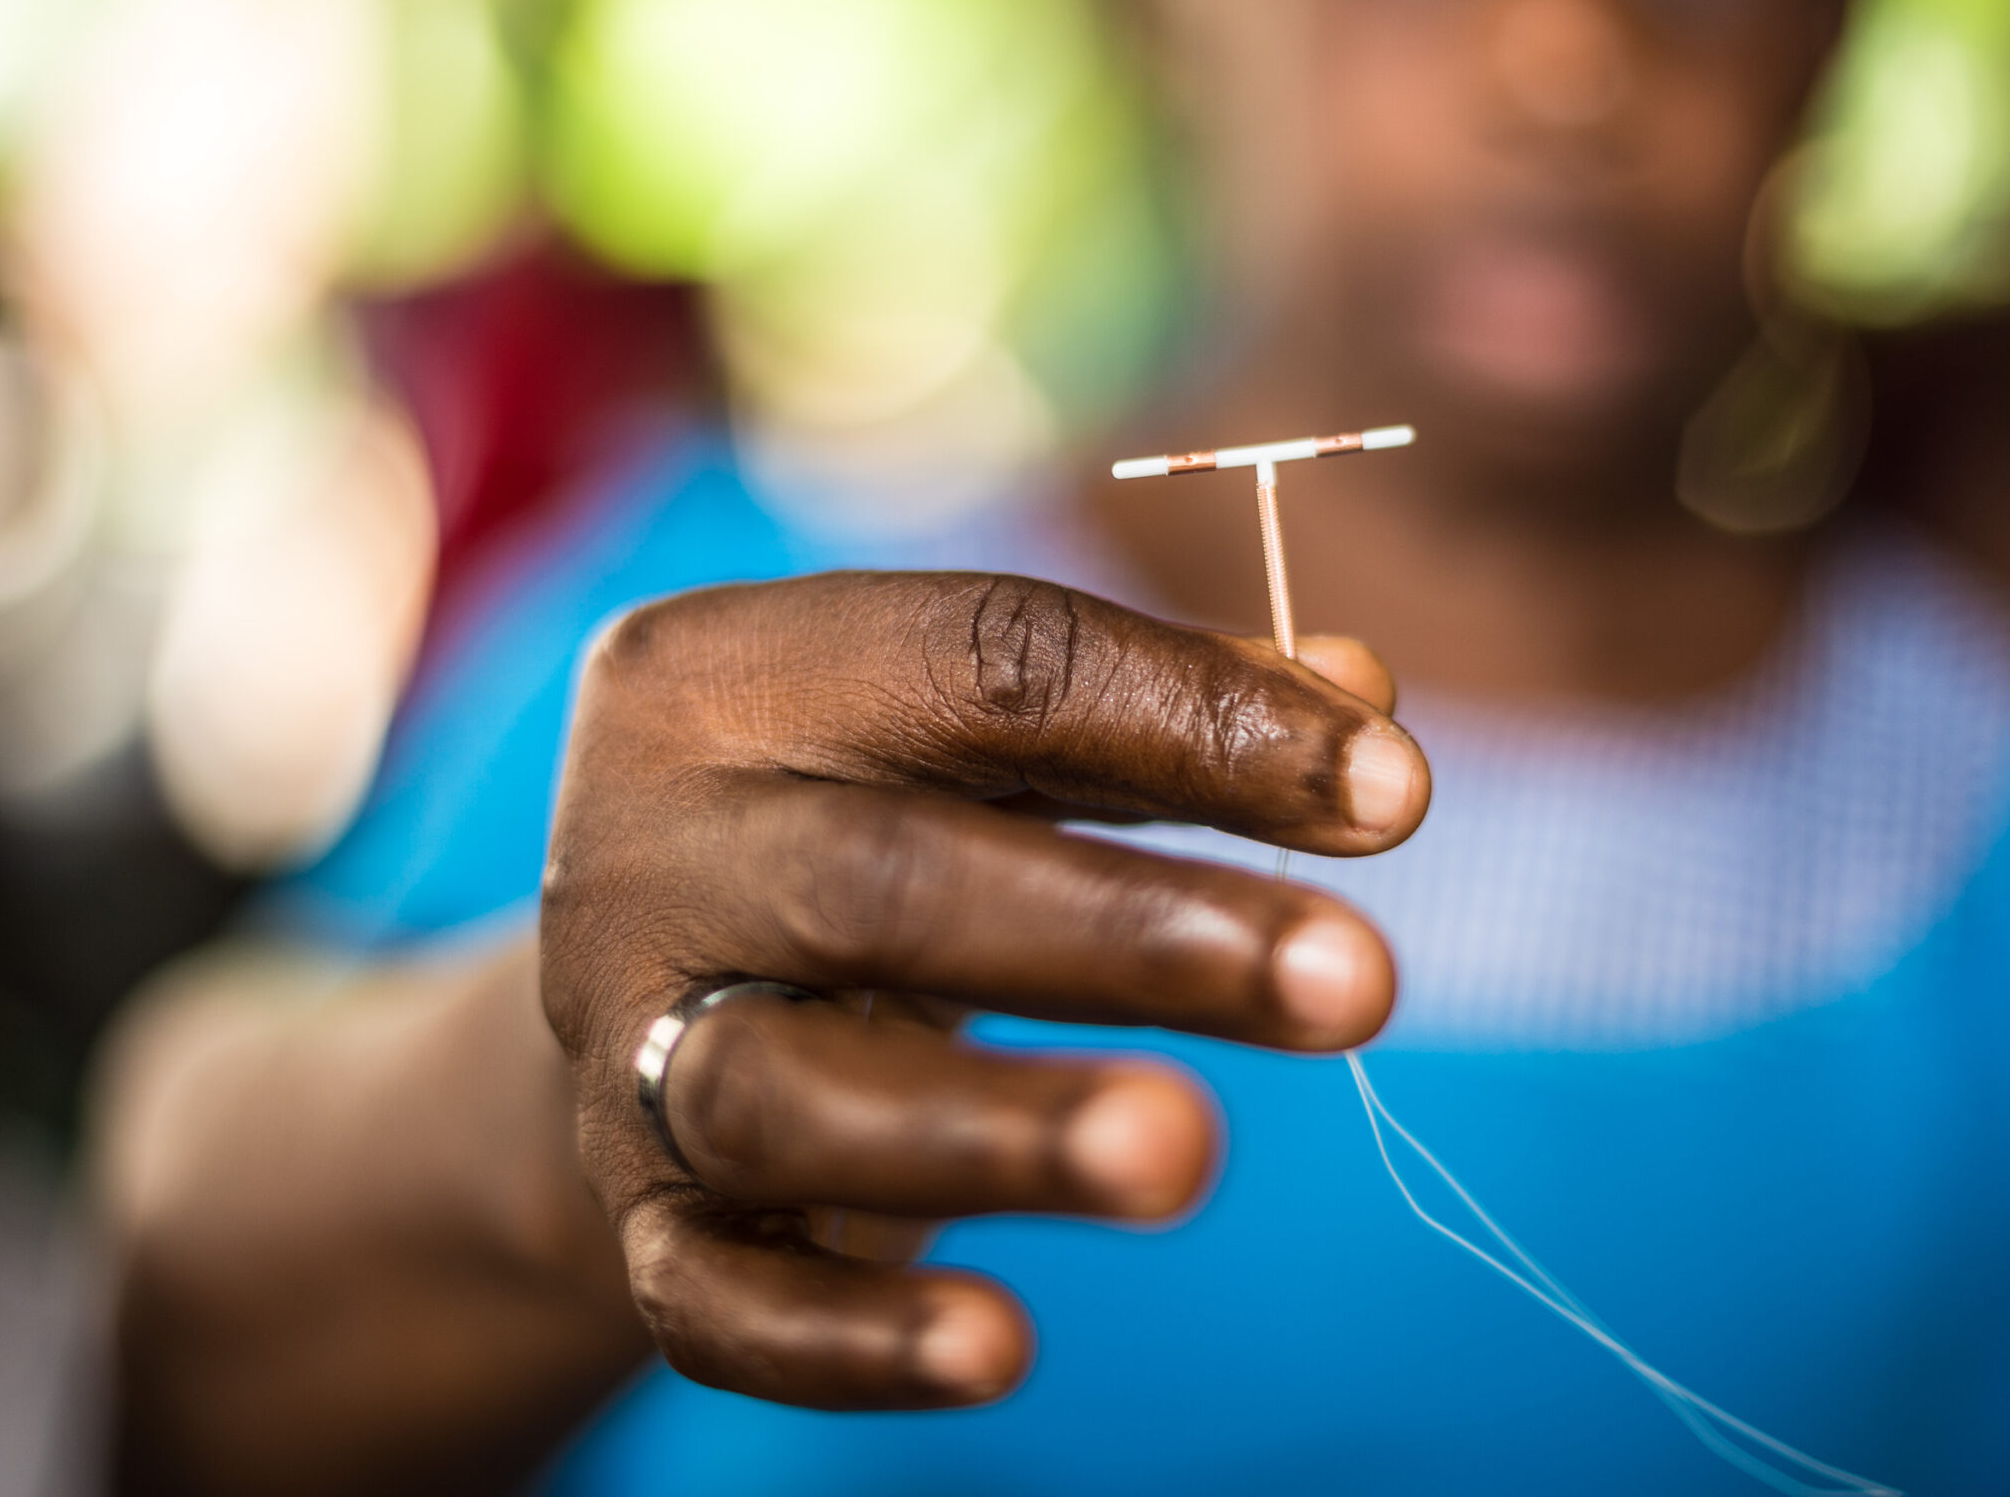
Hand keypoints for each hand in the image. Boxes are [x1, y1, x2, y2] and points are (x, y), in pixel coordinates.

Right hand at [539, 572, 1429, 1410]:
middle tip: (1349, 980)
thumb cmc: (870, 812)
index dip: (1192, 719)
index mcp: (724, 675)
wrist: (651, 976)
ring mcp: (617, 1045)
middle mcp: (643, 851)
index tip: (1392, 792)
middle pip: (877, 881)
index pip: (974, 662)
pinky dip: (853, 1339)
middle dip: (1124, 934)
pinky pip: (718, 1301)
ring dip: (1001, 1129)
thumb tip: (1370, 717)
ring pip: (785, 1094)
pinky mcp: (636, 1221)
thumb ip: (1162, 715)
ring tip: (1188, 1150)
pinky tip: (1002, 1346)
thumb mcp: (984, 736)